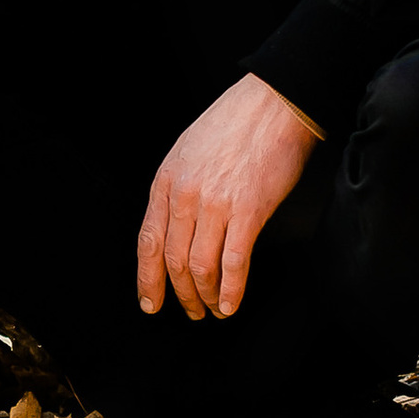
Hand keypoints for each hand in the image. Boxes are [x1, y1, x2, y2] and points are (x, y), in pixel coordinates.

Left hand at [136, 74, 320, 320]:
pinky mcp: (248, 211)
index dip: (148, 278)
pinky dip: (232, 290)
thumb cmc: (232, 126)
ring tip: (213, 310)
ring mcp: (215, 204)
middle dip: (180, 294)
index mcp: (165, 181)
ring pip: (200, 267)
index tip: (150, 303)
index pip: (148, 241)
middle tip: (191, 311)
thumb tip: (175, 227)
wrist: (271, 106)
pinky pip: (234, 262)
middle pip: (173, 260)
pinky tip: (231, 304)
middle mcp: (184, 195)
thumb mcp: (186, 152)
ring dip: (205, 296)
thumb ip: (177, 190)